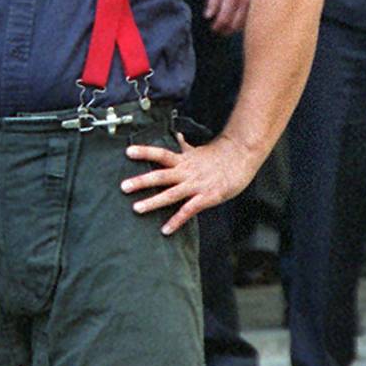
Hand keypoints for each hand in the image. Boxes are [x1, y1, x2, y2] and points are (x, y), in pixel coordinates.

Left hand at [123, 132, 256, 234]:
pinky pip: (188, 211)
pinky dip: (176, 221)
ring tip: (136, 208)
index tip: (128, 151)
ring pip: (170, 194)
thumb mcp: (200, 150)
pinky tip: (165, 230)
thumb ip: (185, 146)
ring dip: (152, 202)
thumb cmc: (221, 155)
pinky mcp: (206, 197)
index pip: (161, 154)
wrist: (242, 157)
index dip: (145, 152)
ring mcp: (196, 185)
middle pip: (161, 175)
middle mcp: (186, 172)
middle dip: (141, 181)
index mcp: (184, 160)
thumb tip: (176, 135)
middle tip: (123, 186)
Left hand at [202, 0, 251, 35]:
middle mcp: (246, 1)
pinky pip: (248, 23)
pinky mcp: (259, 9)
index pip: (224, 18)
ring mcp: (254, 6)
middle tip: (218, 30)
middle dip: (224, 30)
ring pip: (242, 26)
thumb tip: (208, 16)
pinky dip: (240, 26)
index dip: (217, 26)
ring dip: (232, 30)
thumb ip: (212, 0)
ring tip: (225, 28)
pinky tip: (233, 23)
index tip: (213, 28)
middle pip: (234, 25)